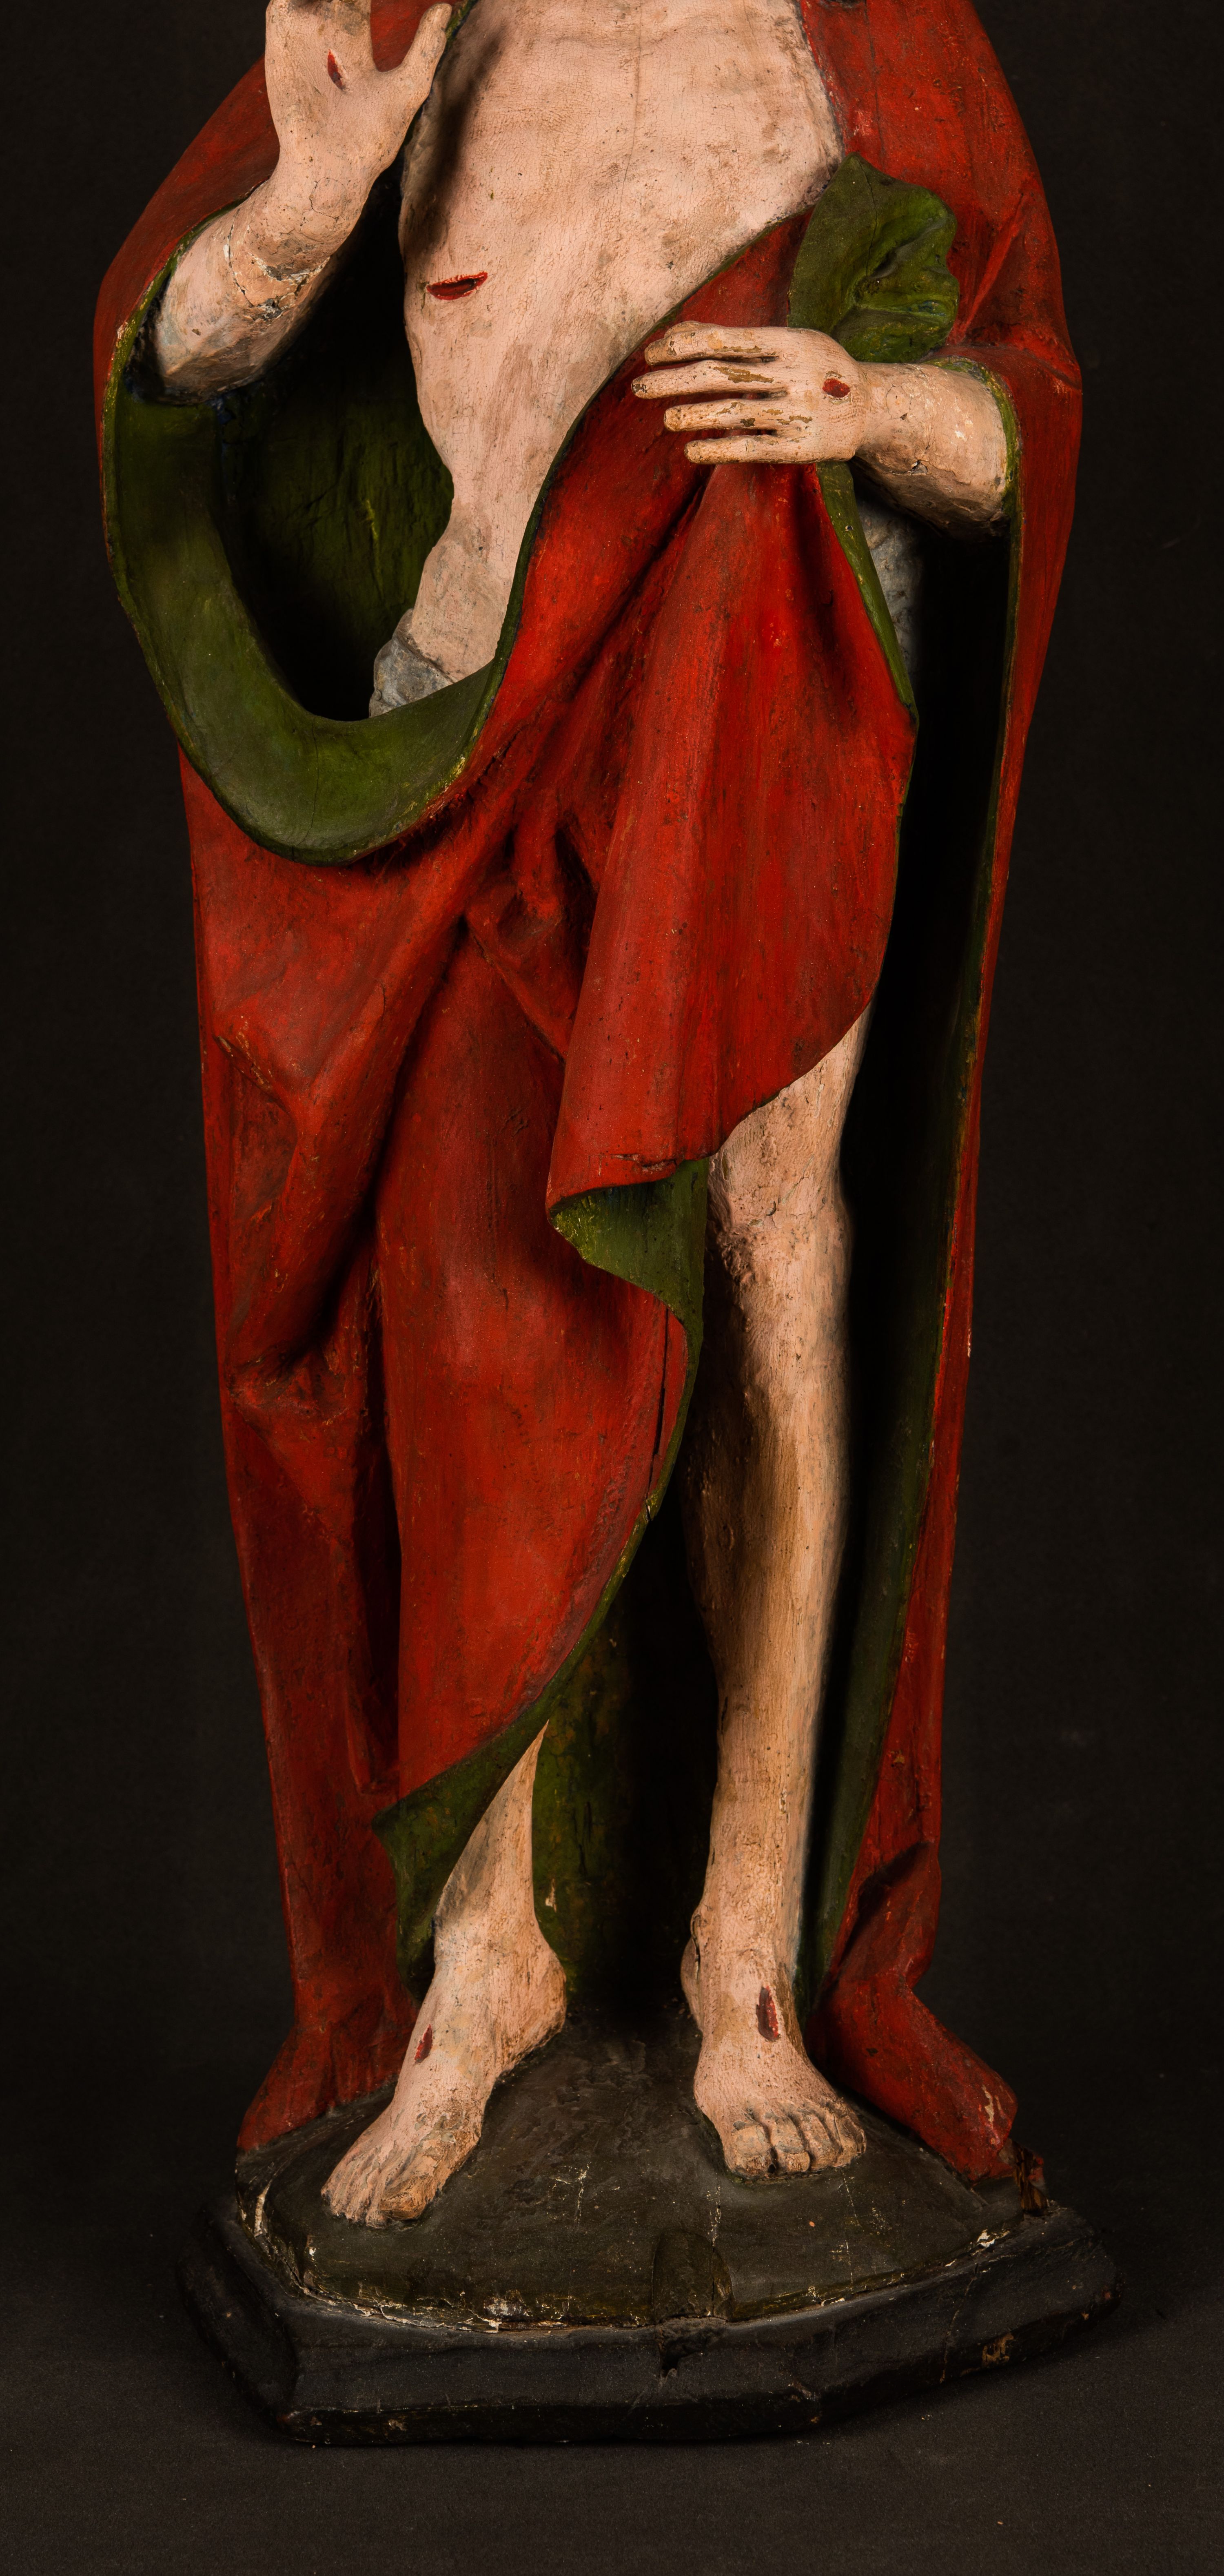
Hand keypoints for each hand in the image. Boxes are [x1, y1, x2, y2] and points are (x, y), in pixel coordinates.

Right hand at [261, 0, 451, 248]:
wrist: (331, 172)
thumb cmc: (371, 141)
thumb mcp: (407, 88)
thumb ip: (426, 49)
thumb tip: (446, 7)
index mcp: (353, 49)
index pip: (357, 1)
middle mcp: (324, 41)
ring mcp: (300, 41)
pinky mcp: (280, 44)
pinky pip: (283, 4)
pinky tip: (317, 2)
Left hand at [632, 323, 873, 464]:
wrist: (872, 408)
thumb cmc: (816, 369)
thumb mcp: (786, 342)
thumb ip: (736, 339)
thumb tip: (678, 332)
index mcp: (789, 341)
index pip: (725, 339)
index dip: (683, 346)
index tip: (651, 353)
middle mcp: (794, 375)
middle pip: (723, 375)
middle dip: (675, 380)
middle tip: (639, 386)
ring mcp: (798, 412)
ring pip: (734, 413)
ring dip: (694, 415)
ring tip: (666, 419)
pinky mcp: (800, 448)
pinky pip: (751, 449)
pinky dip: (718, 449)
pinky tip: (691, 450)